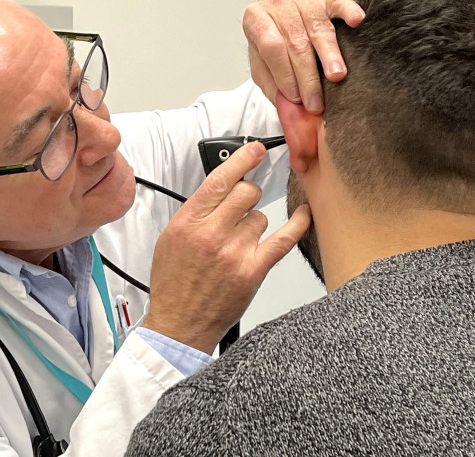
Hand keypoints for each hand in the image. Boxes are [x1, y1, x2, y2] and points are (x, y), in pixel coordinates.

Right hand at [143, 142, 311, 353]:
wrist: (180, 324)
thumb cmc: (174, 284)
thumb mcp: (170, 239)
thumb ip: (196, 212)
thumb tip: (222, 188)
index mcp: (188, 223)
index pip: (220, 180)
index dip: (242, 160)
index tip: (256, 150)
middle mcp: (212, 234)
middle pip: (246, 193)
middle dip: (248, 195)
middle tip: (241, 208)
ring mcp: (234, 253)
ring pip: (261, 216)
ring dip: (254, 224)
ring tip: (238, 243)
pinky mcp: (253, 271)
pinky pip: (284, 239)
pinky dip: (298, 224)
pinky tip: (304, 214)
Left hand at [243, 0, 364, 113]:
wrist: (283, 23)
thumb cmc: (273, 47)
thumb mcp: (263, 68)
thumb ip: (273, 86)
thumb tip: (292, 107)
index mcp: (256, 19)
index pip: (271, 48)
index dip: (285, 74)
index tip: (296, 98)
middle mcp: (278, 3)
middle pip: (296, 42)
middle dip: (308, 76)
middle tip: (316, 101)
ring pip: (318, 29)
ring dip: (329, 55)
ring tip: (336, 76)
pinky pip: (339, 3)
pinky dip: (348, 11)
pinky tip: (356, 21)